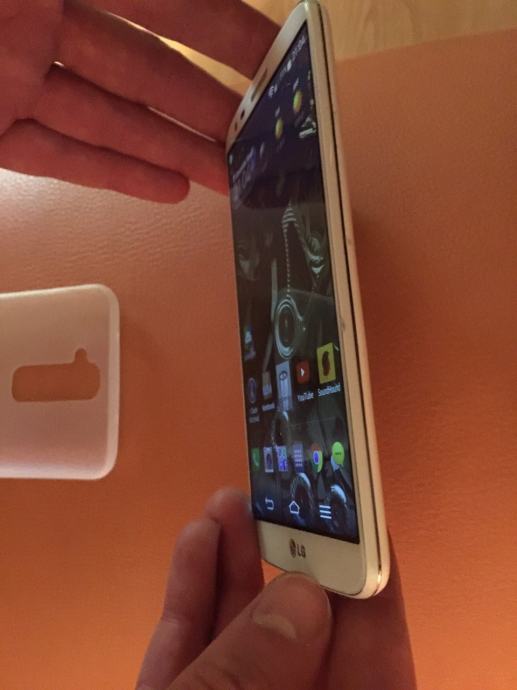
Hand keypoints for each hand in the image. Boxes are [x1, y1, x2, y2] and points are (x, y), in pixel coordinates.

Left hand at [0, 1, 276, 201]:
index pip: (165, 4)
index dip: (223, 31)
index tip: (277, 59)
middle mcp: (37, 20)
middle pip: (142, 70)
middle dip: (209, 105)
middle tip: (262, 138)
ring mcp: (10, 81)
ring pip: (106, 119)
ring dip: (173, 150)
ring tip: (231, 177)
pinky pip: (54, 155)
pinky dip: (112, 173)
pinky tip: (171, 190)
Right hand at [136, 488, 416, 688]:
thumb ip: (255, 675)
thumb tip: (301, 596)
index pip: (373, 662)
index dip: (370, 591)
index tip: (361, 525)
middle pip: (301, 633)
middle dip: (291, 555)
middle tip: (286, 494)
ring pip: (243, 630)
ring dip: (236, 557)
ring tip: (232, 500)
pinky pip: (194, 644)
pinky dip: (193, 591)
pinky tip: (197, 540)